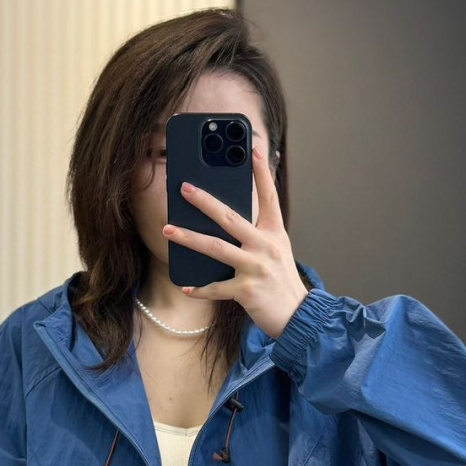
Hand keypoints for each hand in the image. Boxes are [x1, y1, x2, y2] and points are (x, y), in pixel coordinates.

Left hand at [162, 144, 309, 338]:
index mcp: (274, 233)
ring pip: (217, 248)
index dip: (262, 173)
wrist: (297, 316)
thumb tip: (228, 219)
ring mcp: (256, 268)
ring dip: (189, 238)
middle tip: (184, 188)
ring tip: (168, 230)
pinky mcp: (247, 291)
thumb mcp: (277, 251)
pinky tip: (186, 286)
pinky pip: (217, 287)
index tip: (253, 149)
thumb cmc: (281, 282)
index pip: (269, 197)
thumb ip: (258, 234)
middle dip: (205, 201)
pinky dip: (200, 288)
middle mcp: (266, 246)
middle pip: (230, 218)